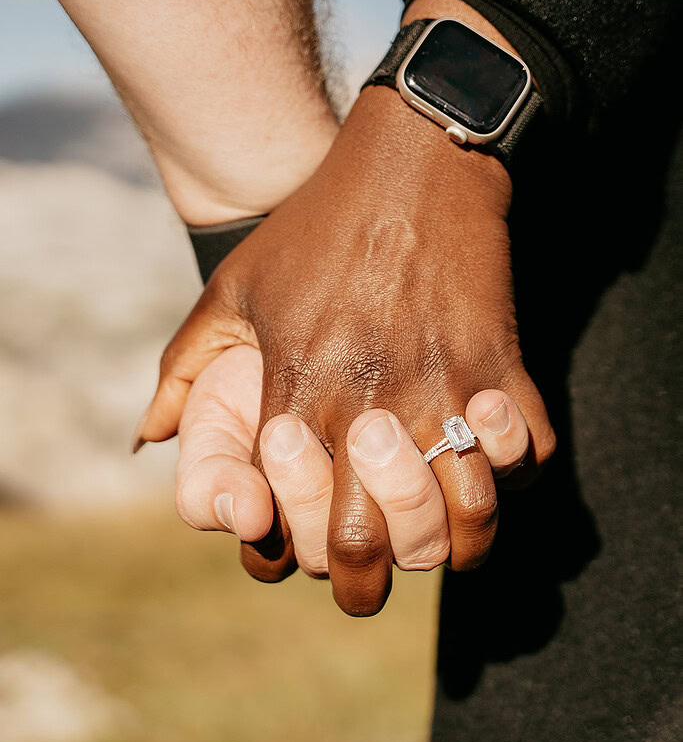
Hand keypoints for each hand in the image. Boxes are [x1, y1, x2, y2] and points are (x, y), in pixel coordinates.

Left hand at [140, 85, 555, 614]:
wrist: (407, 161)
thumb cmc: (311, 230)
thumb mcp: (233, 291)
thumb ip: (183, 372)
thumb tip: (147, 440)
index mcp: (299, 395)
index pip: (301, 526)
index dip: (311, 562)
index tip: (321, 557)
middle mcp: (370, 404)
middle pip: (379, 545)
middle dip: (373, 580)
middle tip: (379, 571)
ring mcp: (443, 388)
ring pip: (468, 516)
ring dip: (458, 536)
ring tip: (445, 525)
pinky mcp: (500, 366)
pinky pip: (528, 457)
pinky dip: (516, 474)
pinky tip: (491, 461)